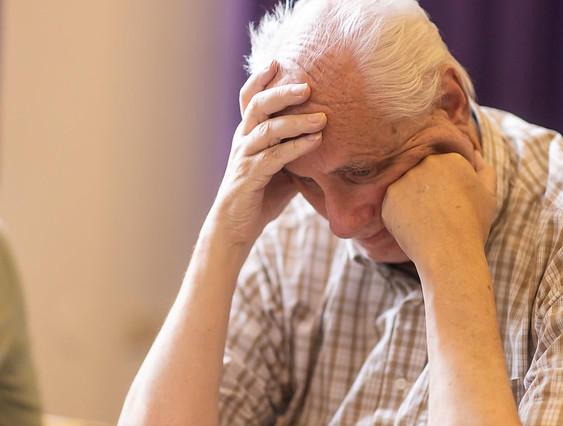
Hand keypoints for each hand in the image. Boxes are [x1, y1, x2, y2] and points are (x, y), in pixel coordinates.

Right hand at [208, 61, 325, 248]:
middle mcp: (242, 140)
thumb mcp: (282, 169)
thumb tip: (327, 140)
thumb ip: (297, 152)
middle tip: (308, 86)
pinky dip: (297, 147)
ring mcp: (244, 157)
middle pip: (257, 106)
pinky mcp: (250, 176)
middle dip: (282, 92)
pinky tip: (315, 142)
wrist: (235, 227)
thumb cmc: (259, 196)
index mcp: (247, 134)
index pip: (249, 98)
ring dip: (297, 121)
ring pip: (268, 130)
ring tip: (323, 118)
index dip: (260, 78)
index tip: (279, 61)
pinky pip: (275, 156)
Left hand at [381, 150, 495, 274]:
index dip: (448, 191)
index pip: (444, 170)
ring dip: (413, 203)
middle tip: (439, 217)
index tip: (453, 208)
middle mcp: (427, 162)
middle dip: (429, 193)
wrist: (450, 254)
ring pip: (407, 189)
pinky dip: (401, 216)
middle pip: (424, 176)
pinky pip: (393, 204)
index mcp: (452, 158)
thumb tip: (476, 154)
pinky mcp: (389, 196)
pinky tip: (414, 228)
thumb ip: (484, 171)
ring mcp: (406, 178)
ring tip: (427, 223)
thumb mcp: (488, 196)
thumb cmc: (473, 227)